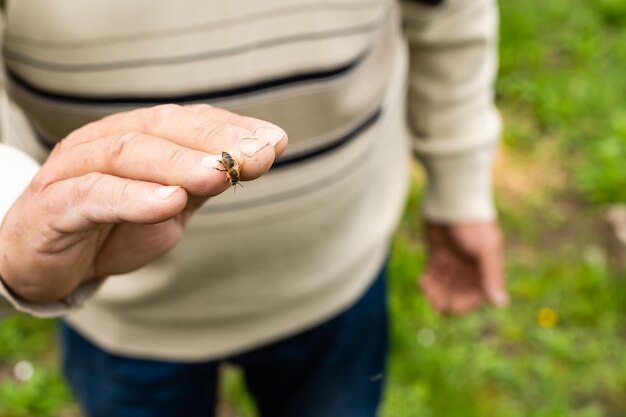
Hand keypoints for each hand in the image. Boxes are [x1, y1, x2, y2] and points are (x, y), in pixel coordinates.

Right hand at [0, 104, 286, 302]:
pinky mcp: (53, 206)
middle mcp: (104, 142)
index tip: (275, 142)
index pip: (188, 120)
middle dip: (215, 141)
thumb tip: (258, 156)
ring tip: (218, 173)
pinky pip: (94, 195)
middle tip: (258, 155)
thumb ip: (204, 182)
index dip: (232, 128)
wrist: (45, 262)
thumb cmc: (111, 228)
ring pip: (128, 153)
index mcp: (135, 136)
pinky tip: (170, 202)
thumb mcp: (168, 205)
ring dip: (179, 162)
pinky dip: (134, 197)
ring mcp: (74, 169)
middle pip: (162, 127)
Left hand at [419, 221, 507, 313]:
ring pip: (443, 288)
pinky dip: (427, 282)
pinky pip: (432, 277)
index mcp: (484, 270)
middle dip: (446, 299)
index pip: (476, 297)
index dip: (464, 304)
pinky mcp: (437, 257)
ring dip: (434, 292)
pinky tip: (422, 280)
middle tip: (434, 299)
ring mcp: (453, 264)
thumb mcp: (486, 250)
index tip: (452, 307)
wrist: (452, 202)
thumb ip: (492, 276)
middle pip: (457, 295)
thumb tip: (501, 303)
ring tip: (426, 286)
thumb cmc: (473, 224)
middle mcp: (469, 270)